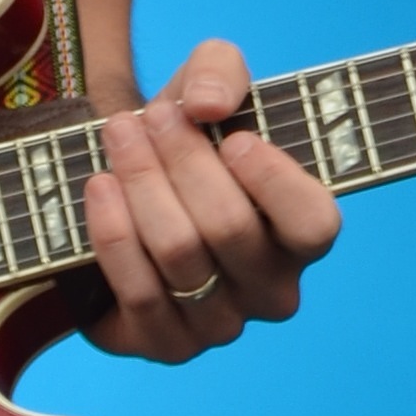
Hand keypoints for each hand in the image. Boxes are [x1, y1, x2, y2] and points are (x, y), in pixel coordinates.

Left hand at [81, 40, 340, 363]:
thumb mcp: (209, 83)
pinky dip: (114, 233)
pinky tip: (100, 188)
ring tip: (118, 137)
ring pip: (180, 254)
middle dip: (183, 162)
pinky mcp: (166, 344)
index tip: (234, 139)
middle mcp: (273, 289)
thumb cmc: (189, 136)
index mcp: (303, 234)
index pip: (314, 225)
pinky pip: (140, 292)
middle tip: (150, 118)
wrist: (132, 181)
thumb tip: (208, 106)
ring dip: (142, 185)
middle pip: (229, 229)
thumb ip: (221, 71)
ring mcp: (222, 324)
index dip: (275, 183)